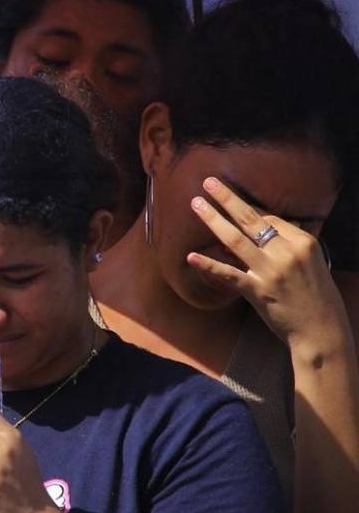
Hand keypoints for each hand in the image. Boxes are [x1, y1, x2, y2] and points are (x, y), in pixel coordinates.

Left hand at [187, 177, 345, 347]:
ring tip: (196, 204)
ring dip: (213, 219)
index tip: (229, 197)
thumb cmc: (317, 296)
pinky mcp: (257, 290)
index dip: (248, 208)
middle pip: (251, 219)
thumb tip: (267, 228)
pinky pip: (228, 273)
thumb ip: (290, 244)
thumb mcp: (311, 262)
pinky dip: (208, 264)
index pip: (270, 218)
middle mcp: (286, 252)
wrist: (321, 330)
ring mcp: (270, 271)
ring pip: (235, 239)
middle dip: (227, 198)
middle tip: (208, 182)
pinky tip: (191, 256)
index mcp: (303, 242)